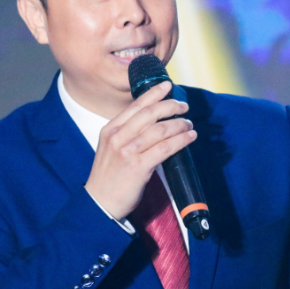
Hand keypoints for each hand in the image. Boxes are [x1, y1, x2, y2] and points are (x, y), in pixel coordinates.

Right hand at [85, 80, 195, 218]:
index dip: (154, 94)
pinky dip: (181, 140)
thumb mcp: (111, 148)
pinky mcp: (139, 166)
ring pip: (160, 129)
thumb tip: (153, 122)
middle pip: (150, 113)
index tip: (167, 85)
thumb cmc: (109, 177)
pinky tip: (189, 138)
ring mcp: (128, 151)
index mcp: (110, 129)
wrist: (100, 202)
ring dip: (179, 124)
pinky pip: (165, 148)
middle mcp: (118, 137)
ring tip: (189, 125)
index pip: (136, 106)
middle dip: (171, 106)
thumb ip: (127, 134)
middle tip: (184, 106)